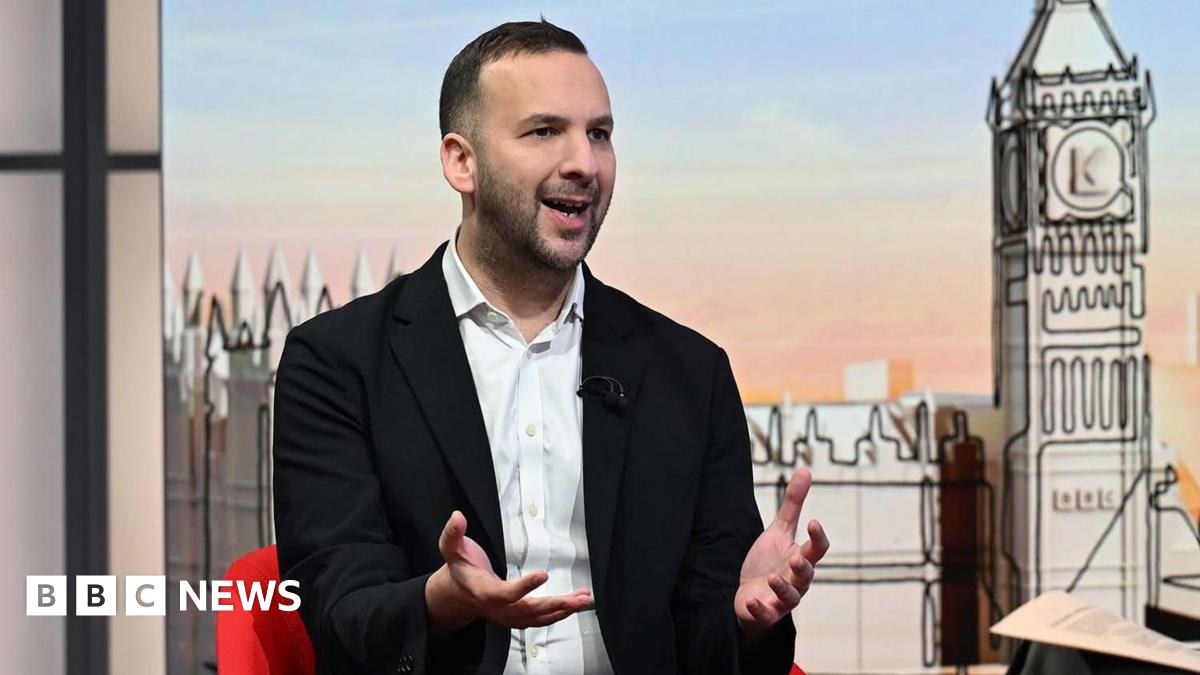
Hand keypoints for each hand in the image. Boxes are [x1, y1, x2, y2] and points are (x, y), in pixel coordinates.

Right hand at [425, 510, 593, 635]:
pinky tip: (576, 605)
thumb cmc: (459, 568)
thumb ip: (453, 533)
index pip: (504, 593)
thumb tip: (457, 516)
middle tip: (577, 598)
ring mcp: (508, 616)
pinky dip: (560, 614)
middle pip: (528, 611)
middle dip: (555, 605)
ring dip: (563, 610)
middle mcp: (497, 608)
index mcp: (483, 591)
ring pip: (538, 618)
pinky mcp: (518, 617)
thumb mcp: (451, 548)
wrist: (458, 593)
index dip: (524, 587)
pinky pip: (541, 620)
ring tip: (584, 600)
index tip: (543, 574)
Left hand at [734, 468, 829, 638]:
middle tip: (796, 558)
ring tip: (772, 578)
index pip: (817, 549)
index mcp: (800, 558)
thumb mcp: (778, 531)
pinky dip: (761, 609)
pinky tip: (752, 601)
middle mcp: (796, 580)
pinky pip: (766, 614)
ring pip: (791, 597)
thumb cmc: (769, 561)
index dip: (818, 537)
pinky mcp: (766, 613)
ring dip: (783, 588)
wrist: (750, 593)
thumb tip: (805, 470)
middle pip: (807, 575)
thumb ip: (792, 504)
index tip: (813, 521)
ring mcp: (782, 598)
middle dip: (803, 567)